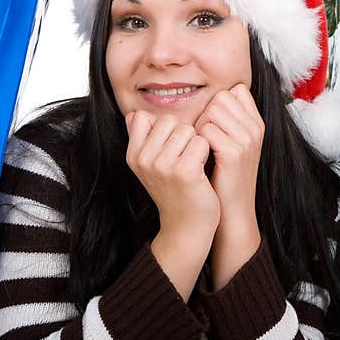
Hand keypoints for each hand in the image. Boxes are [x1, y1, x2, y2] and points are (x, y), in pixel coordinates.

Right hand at [125, 110, 219, 244]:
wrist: (187, 226)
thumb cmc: (175, 190)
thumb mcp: (150, 165)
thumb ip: (142, 138)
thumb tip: (134, 113)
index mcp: (133, 155)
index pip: (144, 116)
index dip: (164, 128)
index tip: (170, 148)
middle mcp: (144, 159)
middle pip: (169, 120)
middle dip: (182, 134)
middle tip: (185, 158)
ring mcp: (162, 165)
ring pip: (187, 129)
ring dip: (196, 143)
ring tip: (193, 164)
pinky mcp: (184, 171)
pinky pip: (201, 141)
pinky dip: (206, 152)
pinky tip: (201, 169)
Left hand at [194, 84, 264, 288]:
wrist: (232, 212)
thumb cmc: (223, 177)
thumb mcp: (229, 144)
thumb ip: (221, 119)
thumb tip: (205, 97)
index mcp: (256, 123)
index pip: (233, 91)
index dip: (216, 106)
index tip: (211, 128)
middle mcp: (255, 128)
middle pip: (221, 98)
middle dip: (205, 114)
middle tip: (203, 140)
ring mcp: (247, 139)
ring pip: (212, 110)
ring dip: (199, 127)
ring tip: (201, 149)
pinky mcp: (234, 152)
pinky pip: (206, 130)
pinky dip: (196, 141)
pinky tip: (200, 157)